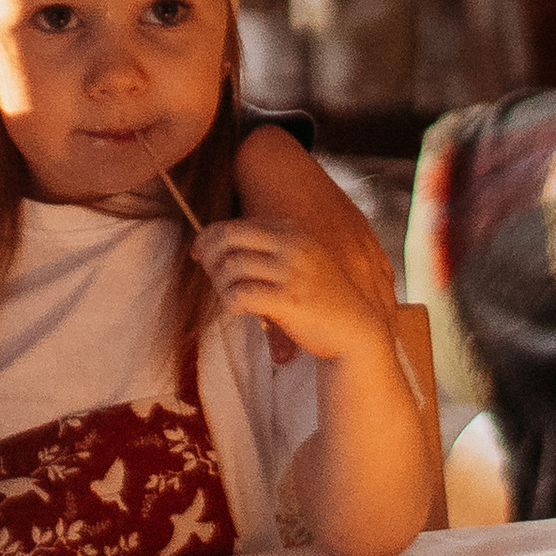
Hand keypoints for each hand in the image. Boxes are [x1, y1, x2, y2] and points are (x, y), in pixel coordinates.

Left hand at [193, 218, 395, 368]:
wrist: (356, 329)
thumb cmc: (321, 298)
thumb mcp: (299, 262)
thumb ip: (267, 251)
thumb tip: (215, 250)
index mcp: (292, 231)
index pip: (235, 225)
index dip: (209, 238)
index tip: (200, 254)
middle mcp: (291, 245)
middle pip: (227, 238)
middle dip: (208, 256)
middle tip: (210, 276)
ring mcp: (291, 271)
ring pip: (231, 267)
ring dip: (220, 285)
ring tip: (230, 298)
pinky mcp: (289, 300)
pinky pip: (241, 295)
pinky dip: (231, 303)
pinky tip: (240, 310)